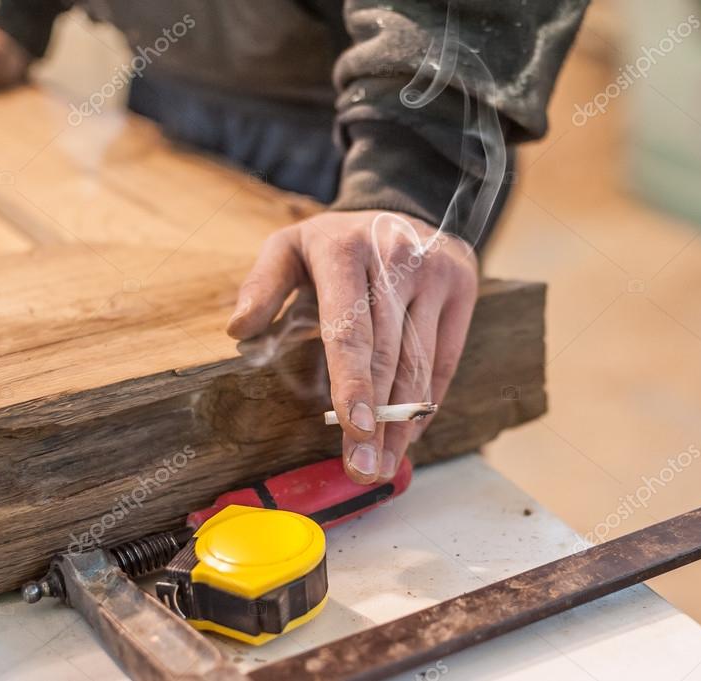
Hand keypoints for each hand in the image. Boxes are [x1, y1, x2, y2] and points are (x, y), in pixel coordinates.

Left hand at [227, 210, 478, 483]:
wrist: (401, 203)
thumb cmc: (334, 242)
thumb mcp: (289, 246)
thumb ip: (262, 285)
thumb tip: (238, 330)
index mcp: (344, 250)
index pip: (349, 326)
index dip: (353, 381)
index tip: (353, 427)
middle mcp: (396, 258)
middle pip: (388, 354)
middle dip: (377, 419)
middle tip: (363, 470)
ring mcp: (435, 272)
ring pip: (420, 362)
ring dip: (402, 422)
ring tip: (383, 465)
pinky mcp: (462, 287)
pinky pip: (446, 358)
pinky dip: (426, 402)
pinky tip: (407, 434)